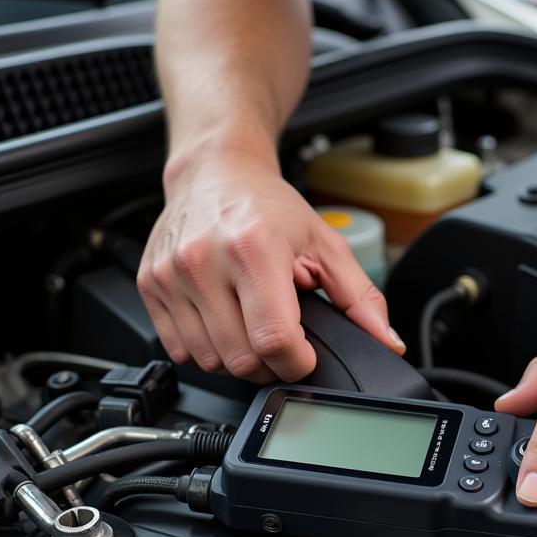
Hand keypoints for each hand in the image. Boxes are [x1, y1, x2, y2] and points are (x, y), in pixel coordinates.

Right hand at [138, 154, 403, 382]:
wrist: (215, 172)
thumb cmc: (268, 207)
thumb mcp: (325, 244)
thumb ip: (360, 297)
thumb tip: (387, 339)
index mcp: (253, 249)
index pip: (274, 340)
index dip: (297, 363)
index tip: (305, 356)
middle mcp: (205, 262)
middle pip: (240, 359)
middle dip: (269, 364)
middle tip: (282, 342)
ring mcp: (171, 275)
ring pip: (208, 361)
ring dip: (236, 359)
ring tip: (251, 325)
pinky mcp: (149, 285)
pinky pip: (178, 349)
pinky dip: (205, 349)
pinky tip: (223, 322)